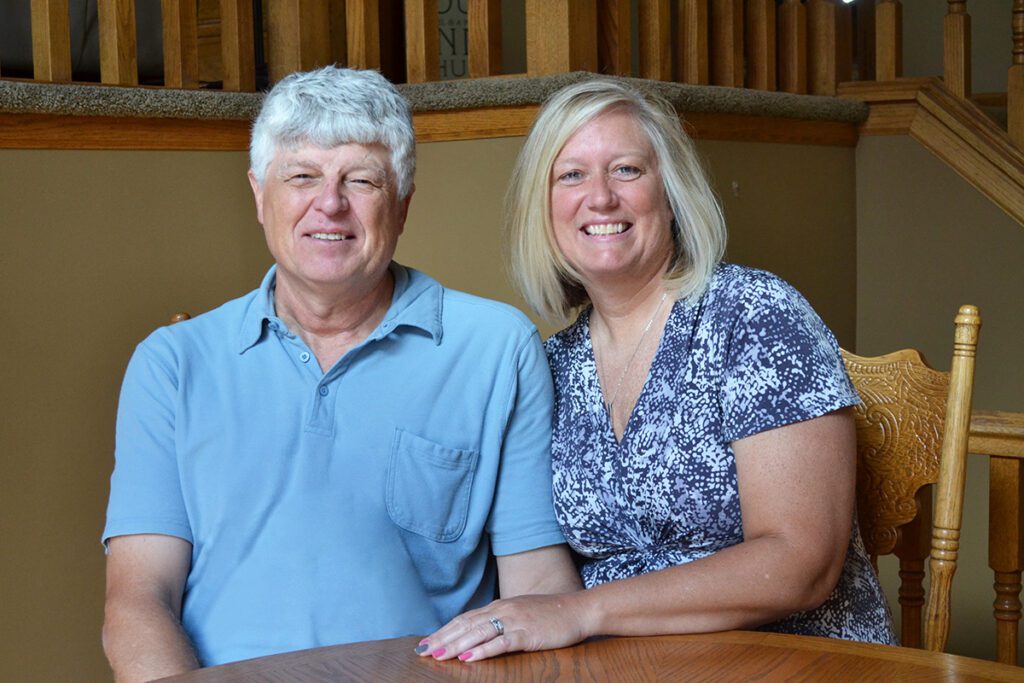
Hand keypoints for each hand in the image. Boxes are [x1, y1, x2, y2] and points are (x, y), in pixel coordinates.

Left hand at [415, 592, 589, 662]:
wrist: (578, 609)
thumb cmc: (550, 614)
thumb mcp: (520, 613)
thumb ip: (500, 620)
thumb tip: (478, 632)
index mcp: (499, 606)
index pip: (464, 619)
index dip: (444, 630)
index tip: (426, 642)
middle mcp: (502, 610)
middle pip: (465, 625)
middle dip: (442, 639)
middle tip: (422, 651)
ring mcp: (514, 621)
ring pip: (478, 633)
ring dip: (456, 645)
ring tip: (438, 655)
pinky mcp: (527, 634)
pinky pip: (501, 642)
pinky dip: (483, 650)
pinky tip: (469, 658)